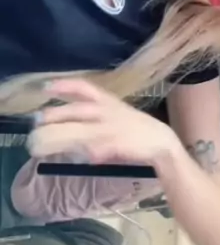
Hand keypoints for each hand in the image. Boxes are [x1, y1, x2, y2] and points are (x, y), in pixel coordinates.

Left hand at [28, 79, 177, 164]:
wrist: (159, 140)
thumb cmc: (133, 127)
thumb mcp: (114, 112)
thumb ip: (91, 115)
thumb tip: (62, 119)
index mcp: (107, 101)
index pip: (84, 87)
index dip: (64, 85)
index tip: (45, 87)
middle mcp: (107, 111)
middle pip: (76, 110)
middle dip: (53, 115)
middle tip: (36, 121)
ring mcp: (111, 128)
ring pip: (80, 131)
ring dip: (59, 137)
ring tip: (40, 145)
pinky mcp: (116, 145)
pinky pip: (95, 149)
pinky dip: (85, 154)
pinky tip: (77, 158)